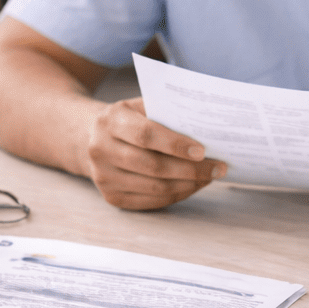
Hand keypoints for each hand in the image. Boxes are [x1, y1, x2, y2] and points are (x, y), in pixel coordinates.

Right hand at [84, 98, 225, 209]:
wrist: (90, 138)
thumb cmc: (128, 119)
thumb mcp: (139, 106)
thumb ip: (165, 112)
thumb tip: (206, 125)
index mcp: (110, 121)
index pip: (146, 135)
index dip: (175, 144)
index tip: (202, 151)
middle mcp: (101, 150)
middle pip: (153, 166)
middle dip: (191, 170)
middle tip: (218, 167)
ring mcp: (104, 177)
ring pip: (155, 188)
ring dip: (188, 184)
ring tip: (210, 177)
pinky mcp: (112, 197)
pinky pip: (151, 201)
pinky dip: (177, 195)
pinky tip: (193, 185)